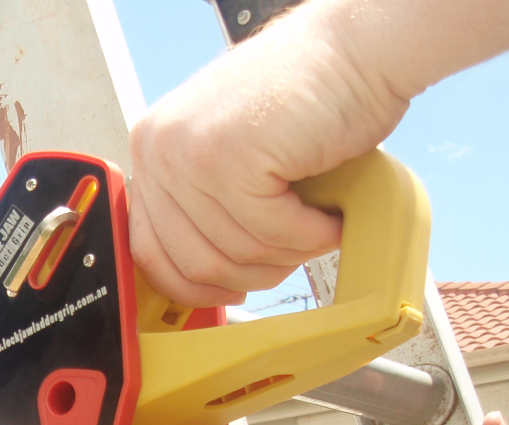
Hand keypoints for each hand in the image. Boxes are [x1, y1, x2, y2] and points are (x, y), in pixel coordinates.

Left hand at [127, 3, 405, 305]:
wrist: (359, 49)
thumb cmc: (307, 104)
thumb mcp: (232, 158)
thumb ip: (204, 207)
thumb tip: (200, 280)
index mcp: (152, 152)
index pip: (150, 253)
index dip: (196, 288)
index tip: (232, 292)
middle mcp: (158, 150)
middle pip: (193, 264)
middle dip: (250, 277)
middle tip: (291, 256)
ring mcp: (188, 152)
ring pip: (233, 253)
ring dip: (287, 255)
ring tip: (317, 229)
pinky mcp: (229, 157)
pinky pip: (268, 233)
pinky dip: (308, 237)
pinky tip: (329, 217)